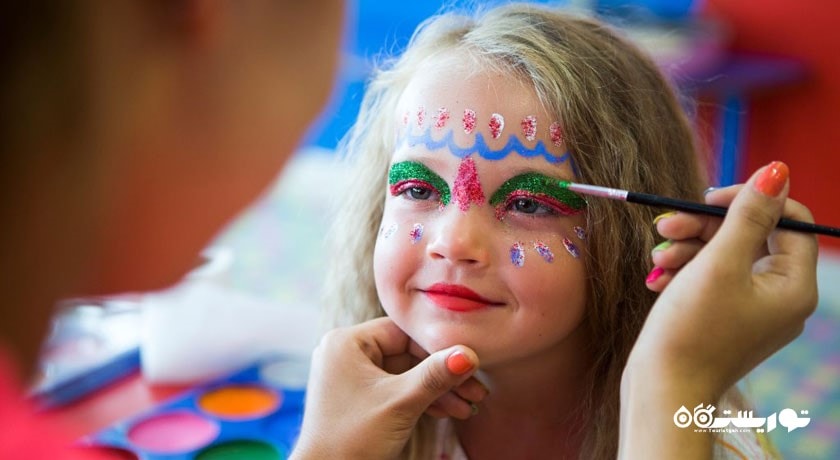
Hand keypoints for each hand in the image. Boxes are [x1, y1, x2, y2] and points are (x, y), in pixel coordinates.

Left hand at [291, 317, 486, 459]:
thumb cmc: (352, 440)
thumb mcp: (400, 403)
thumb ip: (436, 375)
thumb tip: (471, 353)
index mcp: (346, 342)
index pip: (404, 333)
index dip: (439, 348)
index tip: (471, 363)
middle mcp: (346, 353)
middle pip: (408, 354)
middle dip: (443, 376)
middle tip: (477, 391)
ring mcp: (352, 376)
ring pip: (406, 374)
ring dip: (438, 390)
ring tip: (469, 407)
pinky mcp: (360, 398)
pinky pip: (397, 390)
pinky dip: (421, 400)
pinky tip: (450, 411)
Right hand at [619, 162, 817, 457]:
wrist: (662, 391)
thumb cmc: (691, 330)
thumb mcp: (718, 264)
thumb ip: (747, 214)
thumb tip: (777, 170)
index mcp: (794, 286)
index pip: (790, 221)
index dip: (750, 200)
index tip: (707, 199)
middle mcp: (781, 298)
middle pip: (751, 236)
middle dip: (704, 227)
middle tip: (666, 224)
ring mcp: (752, 310)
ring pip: (725, 256)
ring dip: (687, 248)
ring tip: (656, 256)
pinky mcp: (725, 319)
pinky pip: (711, 279)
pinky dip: (684, 272)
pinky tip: (658, 278)